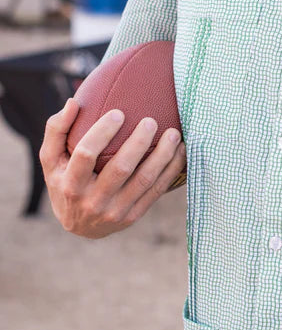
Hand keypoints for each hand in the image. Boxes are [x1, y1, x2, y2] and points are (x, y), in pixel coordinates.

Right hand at [40, 97, 185, 238]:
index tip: (118, 113)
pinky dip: (171, 170)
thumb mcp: (52, 160)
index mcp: (71, 184)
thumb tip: (73, 102)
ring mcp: (115, 211)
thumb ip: (57, 130)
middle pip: (120, 168)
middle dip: (138, 143)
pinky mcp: (134, 216)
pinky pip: (156, 191)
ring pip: (144, 180)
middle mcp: (93, 201)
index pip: (86, 154)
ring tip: (173, 134)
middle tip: (151, 121)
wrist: (79, 227)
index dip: (102, 133)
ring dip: (163, 156)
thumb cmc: (65, 182)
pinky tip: (180, 151)